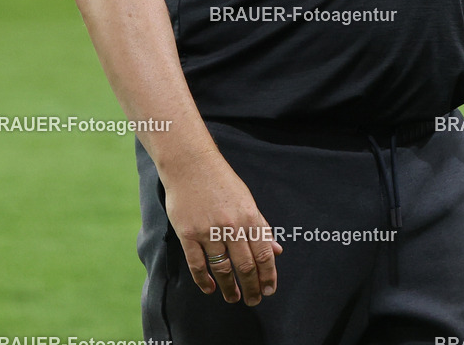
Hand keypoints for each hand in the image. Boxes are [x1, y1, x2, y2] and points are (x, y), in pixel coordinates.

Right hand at [162, 149, 282, 305]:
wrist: (190, 164)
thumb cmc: (221, 181)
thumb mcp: (247, 200)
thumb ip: (260, 226)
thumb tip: (276, 250)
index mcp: (249, 216)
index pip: (263, 253)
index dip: (268, 275)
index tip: (269, 290)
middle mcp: (231, 225)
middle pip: (245, 265)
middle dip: (252, 287)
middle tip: (254, 300)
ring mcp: (208, 230)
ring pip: (222, 269)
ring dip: (229, 288)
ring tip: (234, 298)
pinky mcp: (187, 234)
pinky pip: (197, 264)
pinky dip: (204, 281)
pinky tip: (210, 289)